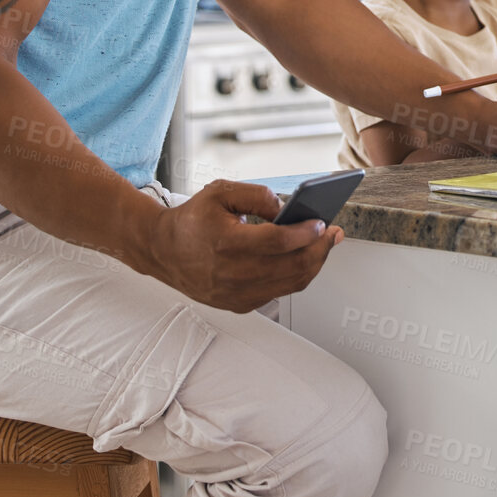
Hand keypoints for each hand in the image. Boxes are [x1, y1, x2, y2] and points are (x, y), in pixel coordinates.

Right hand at [146, 179, 340, 312]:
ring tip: (325, 245)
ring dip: (314, 264)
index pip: (278, 242)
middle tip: (333, 234)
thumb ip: (256, 194)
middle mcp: (232, 274)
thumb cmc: (192, 220)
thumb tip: (287, 208)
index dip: (305, 233)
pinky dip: (296, 277)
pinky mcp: (239, 305)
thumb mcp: (220, 192)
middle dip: (320, 249)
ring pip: (290, 284)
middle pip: (291, 267)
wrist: (163, 250)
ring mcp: (236, 294)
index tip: (321, 223)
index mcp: (227, 244)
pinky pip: (279, 293)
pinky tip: (304, 259)